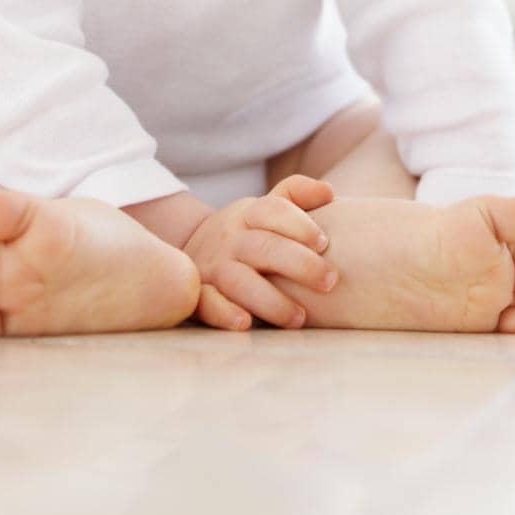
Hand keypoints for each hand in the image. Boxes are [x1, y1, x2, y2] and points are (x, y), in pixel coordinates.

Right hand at [183, 173, 339, 330]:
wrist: (184, 254)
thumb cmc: (242, 235)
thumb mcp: (262, 210)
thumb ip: (295, 195)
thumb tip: (328, 191)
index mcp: (249, 215)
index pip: (273, 210)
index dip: (299, 224)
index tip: (324, 243)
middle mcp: (230, 240)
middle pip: (264, 247)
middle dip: (299, 264)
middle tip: (330, 281)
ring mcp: (212, 268)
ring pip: (239, 281)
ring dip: (271, 300)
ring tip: (299, 318)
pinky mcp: (197, 297)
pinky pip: (206, 303)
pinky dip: (223, 312)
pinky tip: (245, 323)